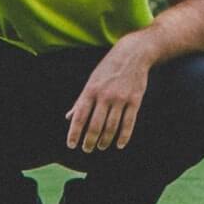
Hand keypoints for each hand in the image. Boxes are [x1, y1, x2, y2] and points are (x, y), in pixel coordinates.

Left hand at [65, 38, 150, 152]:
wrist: (133, 54)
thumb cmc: (108, 69)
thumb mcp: (91, 81)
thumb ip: (81, 100)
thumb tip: (69, 117)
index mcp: (90, 91)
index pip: (79, 116)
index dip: (74, 133)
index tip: (71, 145)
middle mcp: (104, 96)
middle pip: (95, 125)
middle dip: (90, 141)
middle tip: (87, 149)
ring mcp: (120, 99)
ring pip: (111, 127)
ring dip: (105, 140)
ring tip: (101, 146)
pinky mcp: (135, 100)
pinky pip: (128, 123)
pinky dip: (124, 137)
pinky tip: (119, 144)